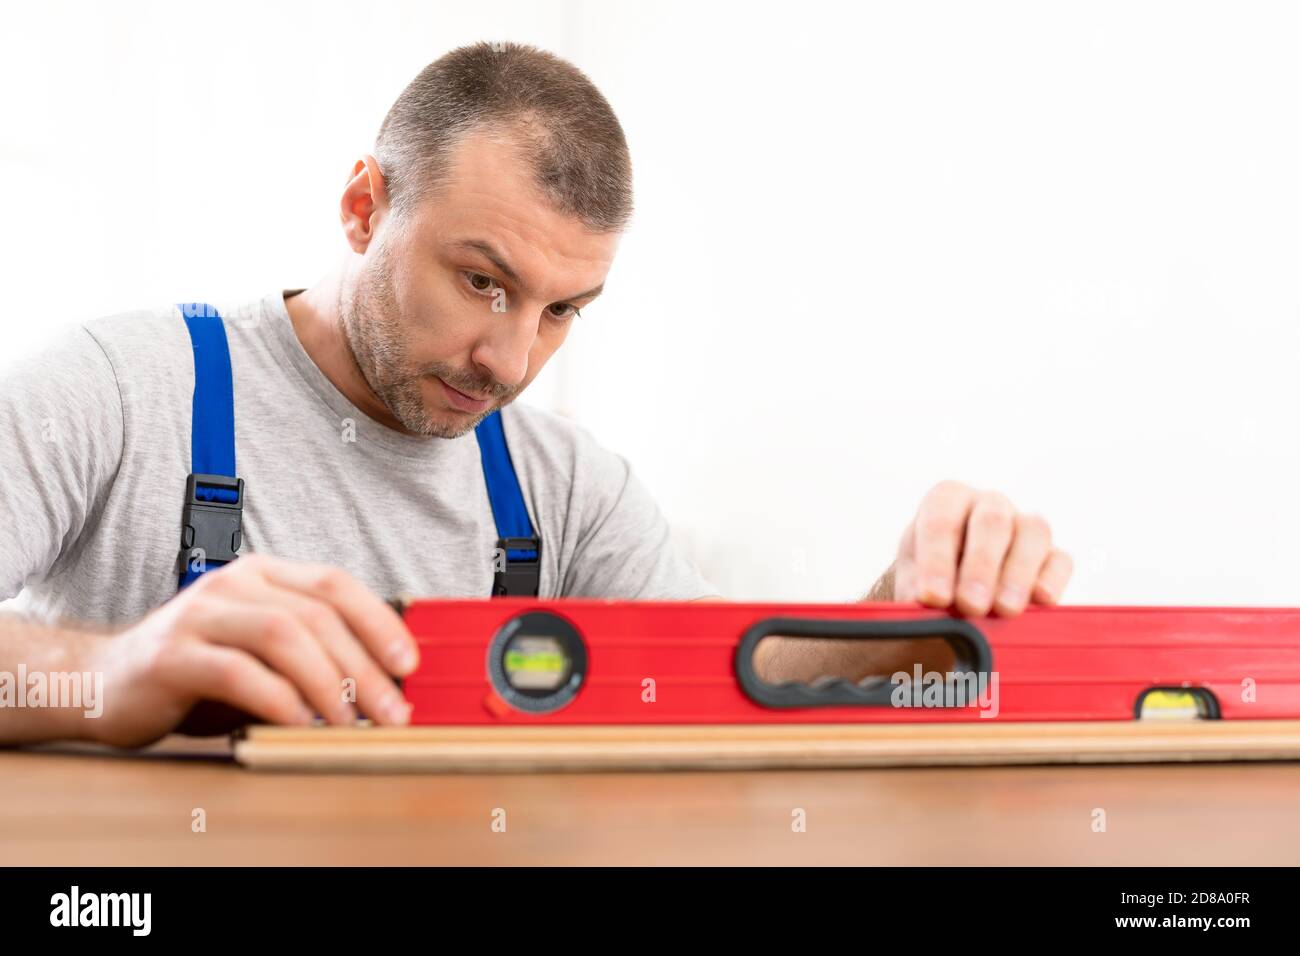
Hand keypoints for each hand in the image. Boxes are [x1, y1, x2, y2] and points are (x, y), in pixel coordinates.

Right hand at [85, 554, 419, 747]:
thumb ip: (311, 651)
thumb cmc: (195, 669)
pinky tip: (298, 725)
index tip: (409, 664)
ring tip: (350, 723)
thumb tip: (385, 681)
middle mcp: (234, 583)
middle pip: (316, 614)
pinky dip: (278, 700)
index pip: (335, 584)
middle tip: (391, 710)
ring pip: (283, 636)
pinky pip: (238, 672)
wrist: (103, 679)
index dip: (379, 621)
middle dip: (365, 666)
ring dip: (328, 683)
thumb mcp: (261, 650)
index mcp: (263, 574)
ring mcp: (200, 615)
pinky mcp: (172, 655)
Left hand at [891, 480, 1072, 616]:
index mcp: (946, 500)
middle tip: (971, 605)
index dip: (937, 559)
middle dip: (981, 566)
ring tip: (1004, 609)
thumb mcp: (913, 582)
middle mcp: (988, 505)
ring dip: (1018, 573)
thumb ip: (916, 595)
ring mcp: (1024, 526)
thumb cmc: (928, 580)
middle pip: (991, 522)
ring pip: (1033, 533)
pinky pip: (1060, 561)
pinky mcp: (1053, 555)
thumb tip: (924, 617)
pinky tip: (1040, 602)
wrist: (953, 591)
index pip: (941, 519)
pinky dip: (1052, 581)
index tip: (933, 597)